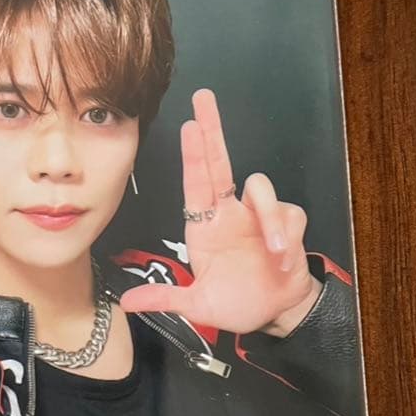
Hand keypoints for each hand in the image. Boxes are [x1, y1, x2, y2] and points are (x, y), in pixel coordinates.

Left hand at [119, 89, 322, 335]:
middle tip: (204, 100)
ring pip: (263, 188)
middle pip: (222, 161)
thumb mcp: (198, 305)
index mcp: (205, 226)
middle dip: (213, 129)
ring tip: (273, 252)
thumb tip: (126, 302)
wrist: (275, 314)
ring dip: (270, 219)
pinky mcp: (288, 225)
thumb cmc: (237, 302)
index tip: (187, 126)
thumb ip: (165, 299)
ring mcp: (260, 217)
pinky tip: (282, 262)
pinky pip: (290, 217)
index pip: (196, 182)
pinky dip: (287, 239)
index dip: (193, 154)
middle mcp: (231, 214)